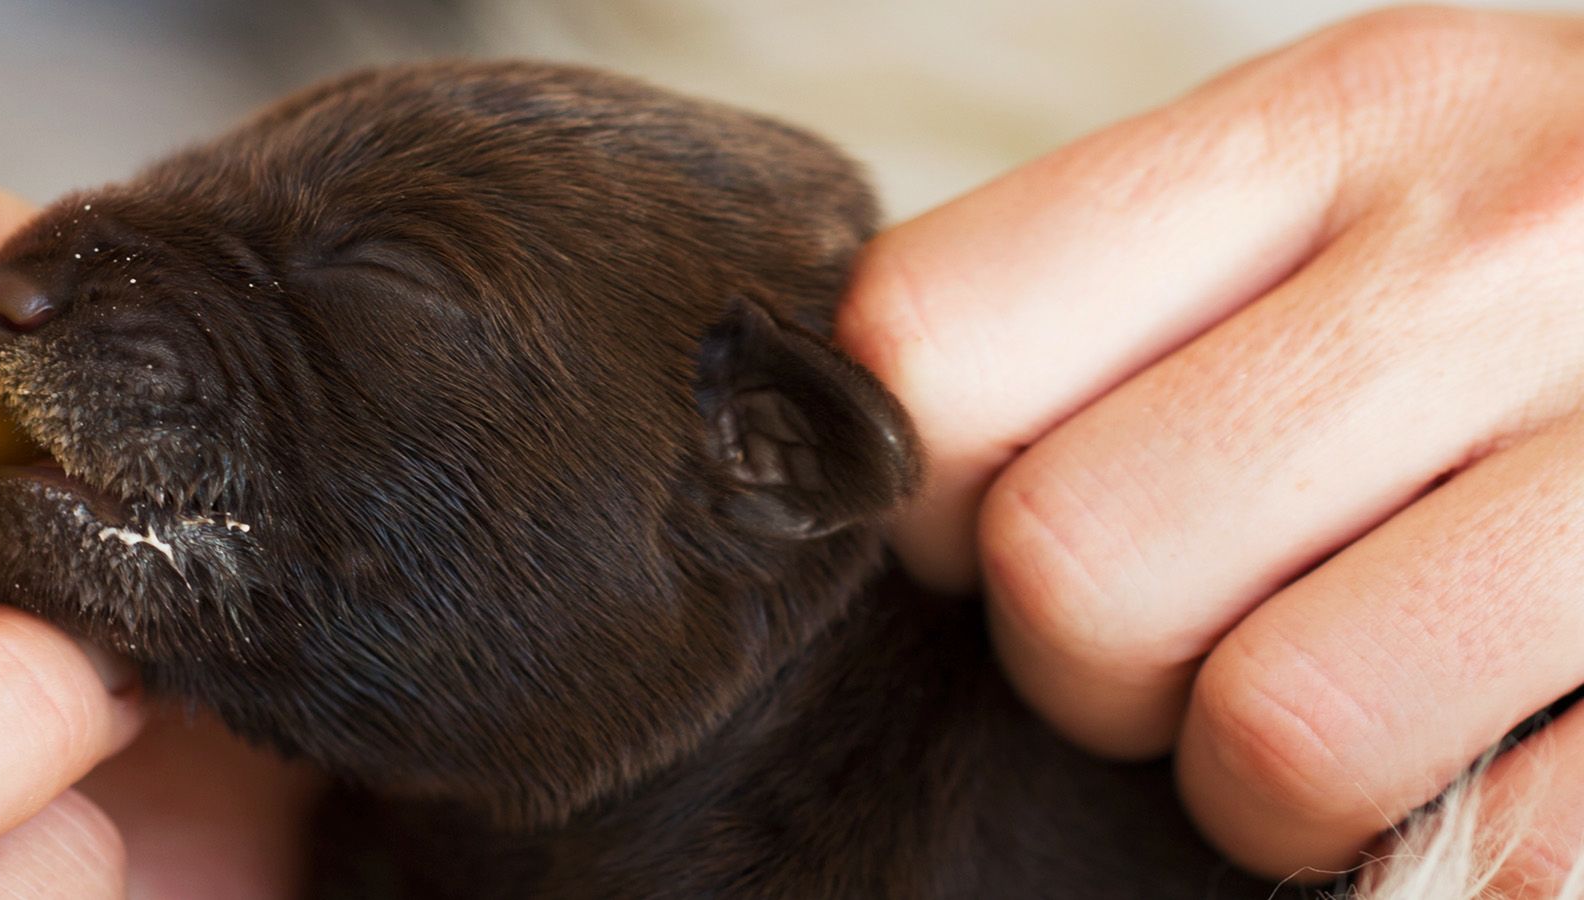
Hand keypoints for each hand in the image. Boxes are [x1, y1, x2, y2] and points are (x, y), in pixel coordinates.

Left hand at [839, 6, 1583, 887]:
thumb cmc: (1575, 264)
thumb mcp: (1378, 181)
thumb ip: (1148, 294)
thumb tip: (896, 479)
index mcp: (1349, 118)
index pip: (936, 342)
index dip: (929, 487)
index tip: (1015, 512)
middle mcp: (1512, 245)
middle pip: (1077, 564)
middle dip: (1100, 664)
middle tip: (1213, 633)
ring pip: (1268, 734)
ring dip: (1270, 785)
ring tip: (1367, 706)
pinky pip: (1506, 857)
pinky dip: (1461, 858)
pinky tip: (1517, 754)